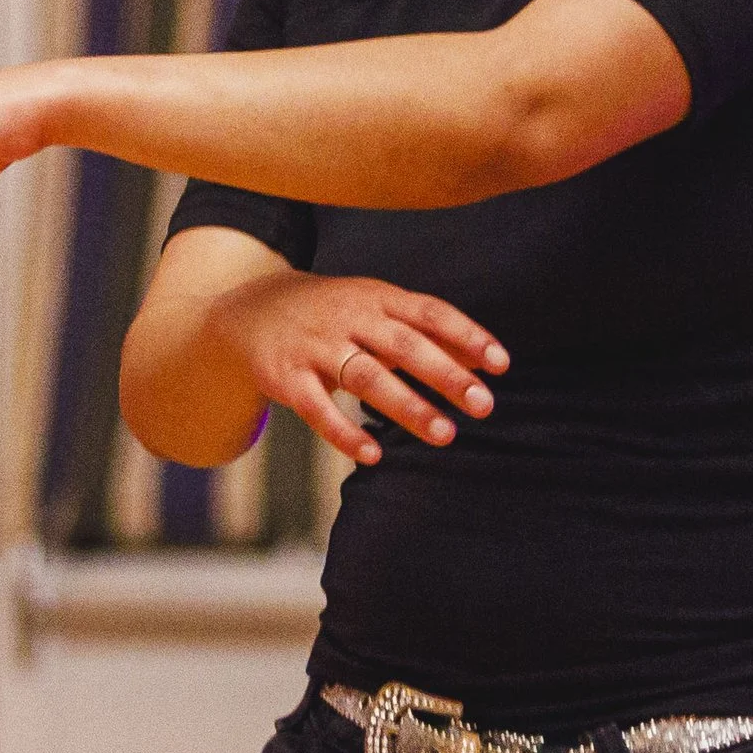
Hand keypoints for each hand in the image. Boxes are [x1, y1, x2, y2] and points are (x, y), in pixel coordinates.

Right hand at [211, 272, 509, 467]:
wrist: (250, 311)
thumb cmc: (334, 315)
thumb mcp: (378, 309)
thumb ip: (428, 333)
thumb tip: (487, 361)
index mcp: (377, 297)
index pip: (430, 312)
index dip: (467, 335)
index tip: (502, 363)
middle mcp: (349, 318)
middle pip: (403, 345)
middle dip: (446, 375)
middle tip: (484, 405)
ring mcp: (315, 347)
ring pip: (365, 377)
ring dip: (407, 407)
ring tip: (445, 435)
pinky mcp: (286, 378)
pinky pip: (317, 409)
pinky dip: (344, 433)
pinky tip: (374, 455)